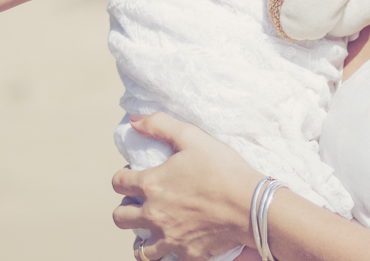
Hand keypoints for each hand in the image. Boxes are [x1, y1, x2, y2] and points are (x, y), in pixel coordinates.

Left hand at [111, 113, 262, 260]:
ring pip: (139, 248)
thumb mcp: (192, 136)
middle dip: (125, 208)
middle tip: (140, 202)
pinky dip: (168, 251)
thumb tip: (134, 121)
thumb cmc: (223, 169)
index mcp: (152, 184)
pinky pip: (167, 258)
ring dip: (142, 237)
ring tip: (154, 227)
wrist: (251, 205)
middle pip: (120, 217)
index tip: (135, 175)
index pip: (118, 183)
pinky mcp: (187, 254)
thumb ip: (160, 125)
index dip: (123, 177)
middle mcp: (154, 214)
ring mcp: (169, 238)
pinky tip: (176, 241)